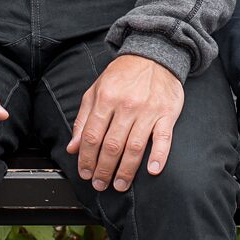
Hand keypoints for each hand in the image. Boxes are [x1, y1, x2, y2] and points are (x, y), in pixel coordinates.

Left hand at [66, 54, 182, 191]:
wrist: (153, 55)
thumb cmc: (123, 75)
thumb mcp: (96, 91)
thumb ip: (83, 119)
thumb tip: (73, 147)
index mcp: (106, 98)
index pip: (92, 135)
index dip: (86, 158)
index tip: (85, 173)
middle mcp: (126, 105)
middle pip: (112, 145)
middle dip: (103, 169)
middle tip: (100, 184)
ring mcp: (148, 110)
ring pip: (135, 146)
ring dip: (126, 170)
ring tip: (120, 185)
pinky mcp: (167, 114)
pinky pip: (163, 138)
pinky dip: (159, 155)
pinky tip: (152, 170)